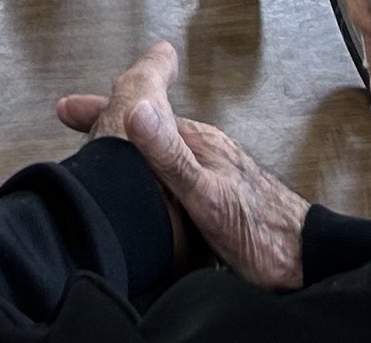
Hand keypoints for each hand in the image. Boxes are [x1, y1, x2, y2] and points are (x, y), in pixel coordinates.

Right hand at [57, 43, 310, 290]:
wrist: (301, 262)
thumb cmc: (264, 233)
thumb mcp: (207, 194)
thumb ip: (172, 155)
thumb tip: (139, 109)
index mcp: (197, 144)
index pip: (139, 115)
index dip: (101, 111)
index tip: (69, 108)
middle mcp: (202, 154)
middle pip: (146, 131)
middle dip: (109, 125)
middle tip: (76, 119)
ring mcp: (209, 175)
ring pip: (158, 156)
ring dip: (128, 151)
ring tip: (101, 150)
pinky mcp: (213, 201)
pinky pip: (171, 179)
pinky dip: (148, 177)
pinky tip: (145, 192)